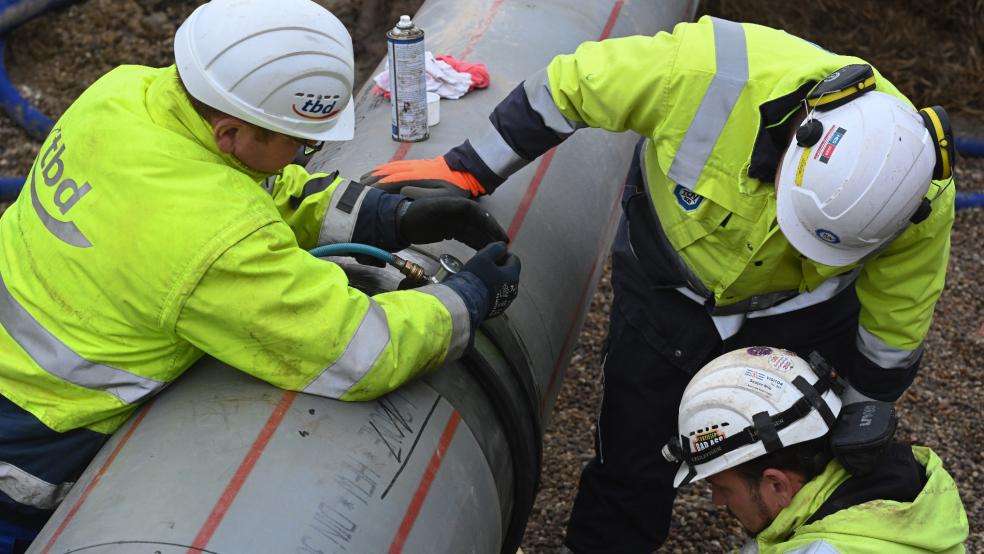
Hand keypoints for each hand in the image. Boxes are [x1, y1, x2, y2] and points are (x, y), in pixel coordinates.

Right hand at [362, 156, 485, 198]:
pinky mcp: (415, 164)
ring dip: (373, 174)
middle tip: (356, 189)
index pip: (391, 181)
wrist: (466, 170)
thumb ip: (423, 194)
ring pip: (388, 167)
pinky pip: (394, 164)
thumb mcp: (444, 196)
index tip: (364, 194)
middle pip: (386, 173)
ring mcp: (413, 165)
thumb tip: (402, 191)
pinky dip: (382, 168)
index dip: (376, 187)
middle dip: (370, 181)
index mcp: (416, 177)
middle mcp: (411, 169)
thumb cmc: (456, 188)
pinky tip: (376, 171)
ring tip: (361, 181)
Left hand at [398, 197, 507, 249]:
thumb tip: (469, 207)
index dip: (490, 223)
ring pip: (475, 232)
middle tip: (505, 246)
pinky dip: (476, 243)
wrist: (399, 222)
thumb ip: (451, 207)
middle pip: (479, 223)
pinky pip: (467, 237)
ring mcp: (454, 222)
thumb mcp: (432, 208)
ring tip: (498, 252)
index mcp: (456, 204)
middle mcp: (458, 212)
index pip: (478, 213)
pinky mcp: (450, 231)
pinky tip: (484, 252)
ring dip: (486, 240)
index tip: (499, 234)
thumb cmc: (415, 214)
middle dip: (492, 234)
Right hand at [460, 242, 520, 317]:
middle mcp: (513, 289)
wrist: (466, 303)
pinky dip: (491, 290)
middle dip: (497, 266)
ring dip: (494, 278)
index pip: (514, 259)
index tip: (490, 255)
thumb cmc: (476, 278)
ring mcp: (506, 301)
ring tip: (479, 277)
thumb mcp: (484, 257)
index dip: (503, 254)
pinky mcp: (497, 309)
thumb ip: (495, 248)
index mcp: (512, 276)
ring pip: (502, 284)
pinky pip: (497, 295)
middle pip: (508, 272)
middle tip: (483, 265)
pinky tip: (479, 289)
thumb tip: (503, 246)